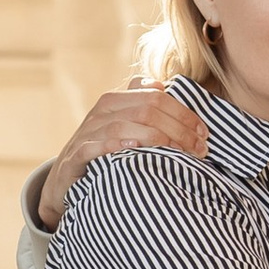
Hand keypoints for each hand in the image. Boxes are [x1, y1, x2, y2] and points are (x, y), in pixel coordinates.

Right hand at [36, 83, 210, 229]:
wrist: (64, 182)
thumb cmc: (103, 152)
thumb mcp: (124, 126)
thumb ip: (143, 106)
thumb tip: (163, 86)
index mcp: (116, 100)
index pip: (156, 96)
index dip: (184, 113)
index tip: (204, 133)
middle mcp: (102, 111)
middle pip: (146, 108)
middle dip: (178, 128)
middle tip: (199, 149)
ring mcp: (87, 132)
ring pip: (125, 124)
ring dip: (158, 138)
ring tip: (180, 153)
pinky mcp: (76, 155)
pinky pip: (96, 145)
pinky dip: (117, 144)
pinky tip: (136, 148)